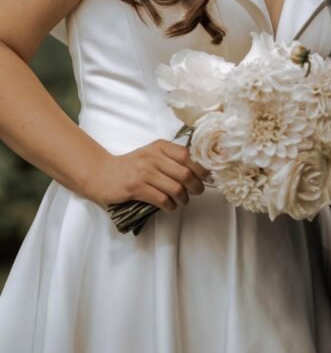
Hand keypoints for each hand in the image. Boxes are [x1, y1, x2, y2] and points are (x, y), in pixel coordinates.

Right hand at [89, 139, 206, 211]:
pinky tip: (170, 207)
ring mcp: (143, 172)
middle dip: (196, 186)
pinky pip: (162, 200)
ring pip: (176, 188)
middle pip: (185, 173)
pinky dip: (171, 206)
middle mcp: (153, 156)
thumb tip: (200, 170)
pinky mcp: (135, 188)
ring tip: (183, 201)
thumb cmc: (132, 166)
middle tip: (196, 191)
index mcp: (160, 146)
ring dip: (184, 199)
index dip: (201, 168)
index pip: (188, 155)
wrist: (102, 174)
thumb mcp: (152, 155)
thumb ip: (172, 159)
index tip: (206, 177)